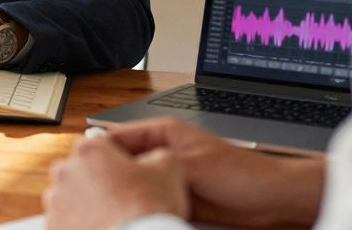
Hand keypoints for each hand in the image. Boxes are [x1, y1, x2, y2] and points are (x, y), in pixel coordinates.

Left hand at [44, 134, 188, 229]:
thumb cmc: (147, 209)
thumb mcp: (169, 169)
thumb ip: (160, 154)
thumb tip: (158, 157)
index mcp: (88, 150)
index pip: (101, 143)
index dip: (119, 157)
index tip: (130, 172)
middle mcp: (65, 172)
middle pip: (83, 169)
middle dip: (99, 180)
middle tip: (123, 198)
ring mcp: (56, 202)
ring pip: (72, 197)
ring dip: (88, 204)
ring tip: (114, 217)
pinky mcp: (53, 226)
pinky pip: (66, 221)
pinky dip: (80, 224)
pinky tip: (102, 228)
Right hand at [106, 118, 324, 227]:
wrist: (272, 199)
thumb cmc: (241, 174)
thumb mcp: (190, 166)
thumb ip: (154, 165)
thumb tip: (121, 165)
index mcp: (162, 133)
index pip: (115, 137)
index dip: (96, 152)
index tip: (79, 168)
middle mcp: (161, 153)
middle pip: (120, 163)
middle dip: (106, 177)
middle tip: (91, 194)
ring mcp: (167, 176)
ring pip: (132, 185)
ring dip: (124, 195)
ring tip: (110, 207)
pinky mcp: (175, 198)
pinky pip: (148, 202)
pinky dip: (140, 209)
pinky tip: (134, 217)